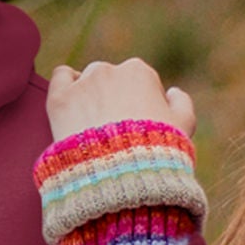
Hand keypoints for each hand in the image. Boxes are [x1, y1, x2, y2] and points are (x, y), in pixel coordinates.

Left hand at [46, 59, 196, 141]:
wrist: (119, 173)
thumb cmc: (156, 151)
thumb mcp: (184, 127)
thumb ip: (181, 103)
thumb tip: (172, 92)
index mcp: (139, 73)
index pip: (138, 82)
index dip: (138, 105)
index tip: (135, 127)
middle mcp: (110, 70)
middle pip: (110, 81)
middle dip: (111, 100)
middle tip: (110, 131)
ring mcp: (82, 83)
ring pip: (85, 80)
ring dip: (88, 96)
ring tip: (90, 125)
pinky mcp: (60, 98)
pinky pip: (60, 77)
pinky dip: (65, 85)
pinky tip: (70, 102)